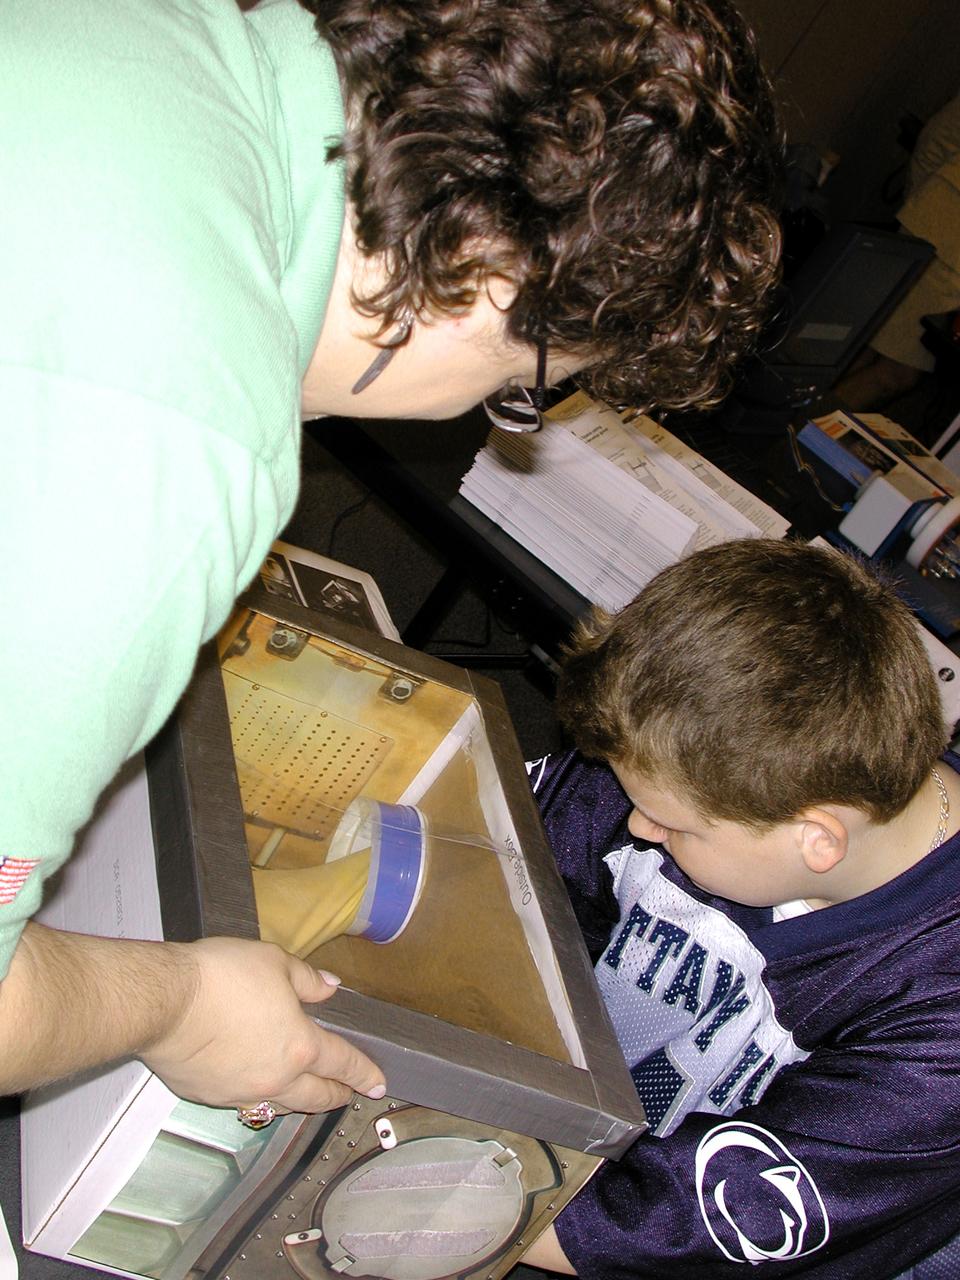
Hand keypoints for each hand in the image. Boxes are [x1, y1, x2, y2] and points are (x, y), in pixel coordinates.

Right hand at [141, 936, 384, 1111]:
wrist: (164, 1003)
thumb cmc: (219, 978)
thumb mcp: (274, 962)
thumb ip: (307, 979)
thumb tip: (328, 988)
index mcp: (300, 1046)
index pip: (343, 1063)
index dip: (364, 1073)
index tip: (377, 1083)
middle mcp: (276, 1078)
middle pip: (317, 1096)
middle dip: (337, 1095)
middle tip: (347, 1093)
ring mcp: (242, 1093)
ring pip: (282, 1107)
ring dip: (301, 1101)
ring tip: (308, 1092)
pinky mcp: (212, 1097)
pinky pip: (246, 1105)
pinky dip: (261, 1098)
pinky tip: (258, 1086)